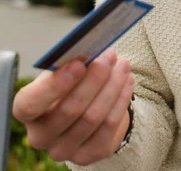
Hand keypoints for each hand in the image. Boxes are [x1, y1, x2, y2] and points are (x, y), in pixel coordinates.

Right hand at [12, 49, 133, 165]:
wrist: (84, 106)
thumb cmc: (69, 82)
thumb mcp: (62, 69)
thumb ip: (70, 62)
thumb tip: (89, 52)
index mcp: (26, 111)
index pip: (30, 104)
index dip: (54, 85)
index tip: (79, 64)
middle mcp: (40, 136)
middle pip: (70, 109)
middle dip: (95, 78)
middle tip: (110, 56)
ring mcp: (63, 150)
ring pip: (93, 118)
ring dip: (112, 87)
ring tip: (123, 66)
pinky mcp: (87, 155)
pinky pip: (109, 127)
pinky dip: (121, 101)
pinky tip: (127, 82)